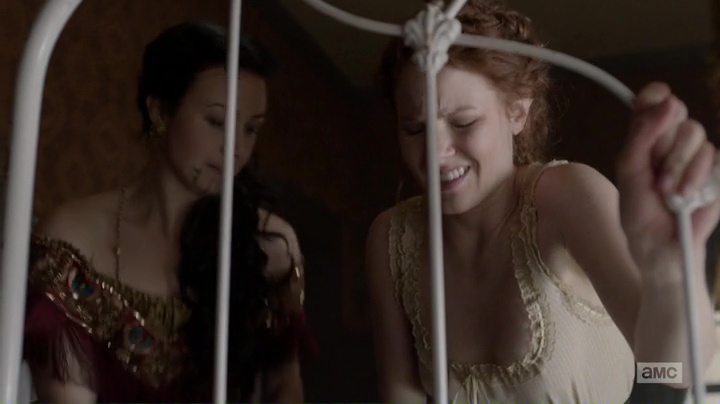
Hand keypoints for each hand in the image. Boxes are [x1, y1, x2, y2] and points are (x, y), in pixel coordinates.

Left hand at [616, 82, 719, 269]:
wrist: (663, 248)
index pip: (652, 103)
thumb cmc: (640, 214)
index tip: (659, 98)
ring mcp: (695, 156)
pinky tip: (687, 197)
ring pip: (697, 135)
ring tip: (668, 194)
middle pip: (679, 113)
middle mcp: (670, 142)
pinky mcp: (715, 172)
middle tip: (657, 171)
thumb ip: (641, 138)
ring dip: (680, 167)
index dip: (655, 96)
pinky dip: (698, 179)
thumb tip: (667, 101)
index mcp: (645, 139)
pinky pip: (715, 158)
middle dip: (667, 144)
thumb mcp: (630, 174)